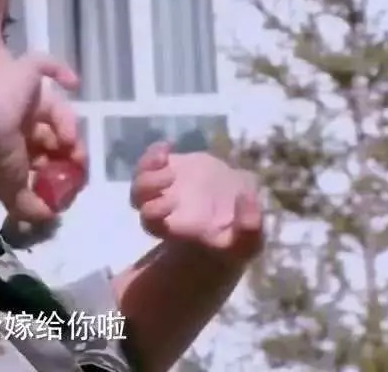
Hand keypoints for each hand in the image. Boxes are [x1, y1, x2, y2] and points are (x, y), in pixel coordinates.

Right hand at [0, 54, 82, 222]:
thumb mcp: (12, 189)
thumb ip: (30, 206)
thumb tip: (49, 216)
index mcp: (9, 142)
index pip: (40, 153)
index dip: (56, 166)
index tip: (67, 181)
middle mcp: (14, 117)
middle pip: (50, 132)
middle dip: (66, 150)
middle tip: (76, 163)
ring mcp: (19, 94)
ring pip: (53, 108)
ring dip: (67, 126)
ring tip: (70, 143)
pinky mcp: (23, 73)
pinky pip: (43, 64)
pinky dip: (61, 71)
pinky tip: (75, 83)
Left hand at [130, 142, 263, 263]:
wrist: (235, 210)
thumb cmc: (236, 234)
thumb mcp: (247, 242)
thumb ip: (249, 228)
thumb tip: (246, 199)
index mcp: (174, 229)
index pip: (151, 223)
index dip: (154, 213)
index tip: (171, 204)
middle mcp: (162, 207)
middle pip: (137, 197)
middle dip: (147, 186)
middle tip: (170, 178)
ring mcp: (164, 185)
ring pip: (141, 175)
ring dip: (148, 165)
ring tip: (165, 157)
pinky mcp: (171, 167)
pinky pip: (152, 159)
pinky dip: (155, 151)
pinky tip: (170, 145)